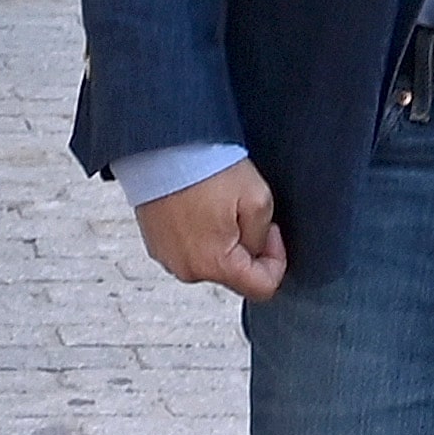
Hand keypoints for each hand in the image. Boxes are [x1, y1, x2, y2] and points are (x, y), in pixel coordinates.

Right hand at [133, 160, 287, 299]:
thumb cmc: (206, 169)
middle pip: (235, 273)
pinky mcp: (157, 244)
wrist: (165, 147)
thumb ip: (262, 237)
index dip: (276, 260)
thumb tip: (256, 251)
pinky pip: (190, 248)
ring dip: (222, 239)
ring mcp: (168, 258)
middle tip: (243, 210)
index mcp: (215, 265)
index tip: (272, 233)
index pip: (262, 288)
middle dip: (247, 246)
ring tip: (217, 204)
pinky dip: (200, 232)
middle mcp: (187, 269)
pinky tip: (200, 205)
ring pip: (212, 260)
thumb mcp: (258, 200)